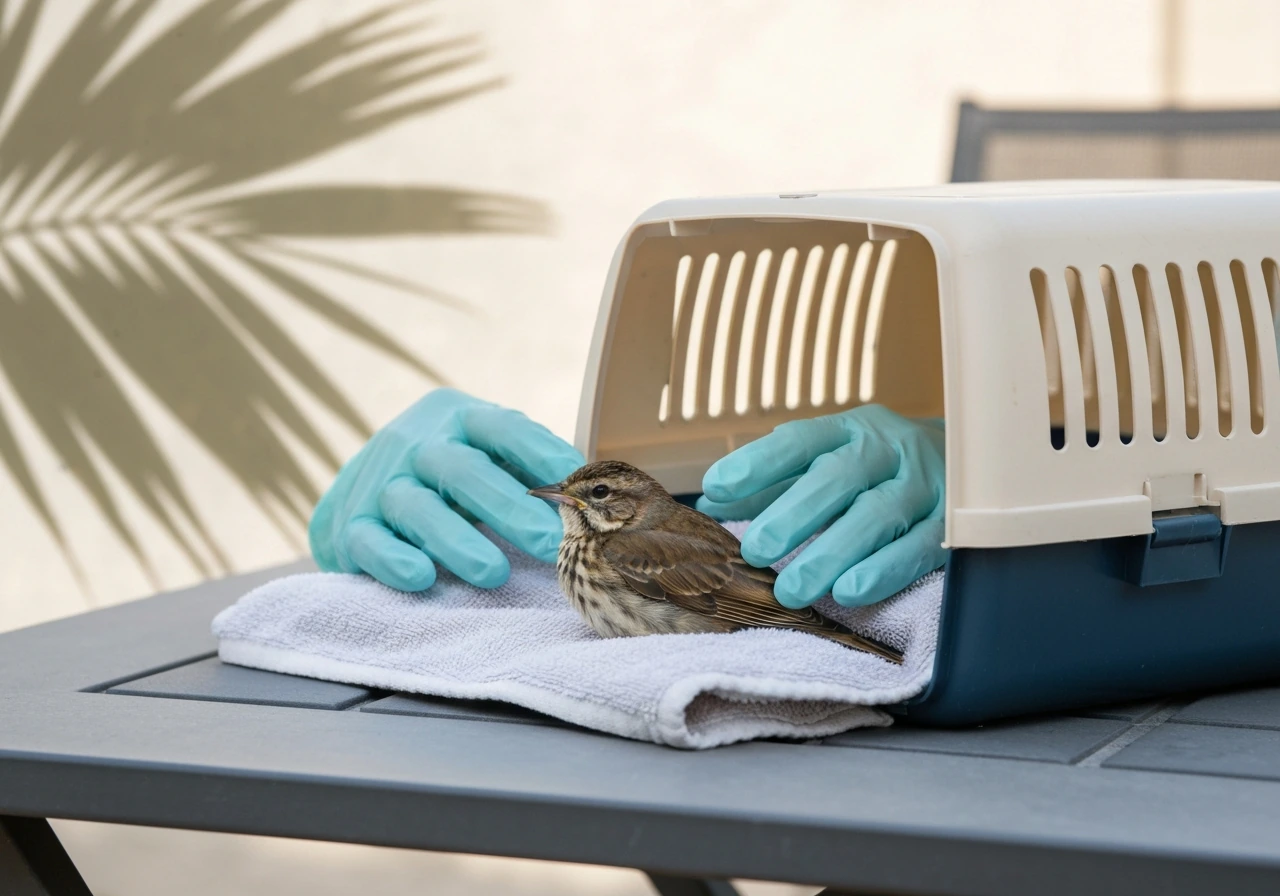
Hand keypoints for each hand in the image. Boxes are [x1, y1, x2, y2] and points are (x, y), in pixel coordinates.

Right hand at [309, 388, 583, 591]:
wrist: (364, 495)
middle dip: (510, 507)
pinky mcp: (350, 526)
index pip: (503, 429)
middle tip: (551, 541)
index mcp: (458, 419)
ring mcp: (380, 483)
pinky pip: (370, 542)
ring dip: (458, 541)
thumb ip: (528, 465)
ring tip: (495, 575)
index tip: (575, 481)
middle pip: (463, 470)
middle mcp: (417, 443)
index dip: (539, 452)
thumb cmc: (450, 479)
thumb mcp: (488, 455)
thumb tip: (588, 489)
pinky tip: (422, 577)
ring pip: (416, 507)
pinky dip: (394, 560)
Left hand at [696, 405, 945, 607]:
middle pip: (838, 477)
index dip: (758, 462)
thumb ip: (774, 482)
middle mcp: (888, 449)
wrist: (971, 462)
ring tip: (791, 590)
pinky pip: (919, 547)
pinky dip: (884, 571)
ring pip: (877, 515)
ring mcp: (924, 484)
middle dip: (792, 516)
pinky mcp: (953, 523)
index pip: (800, 440)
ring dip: (831, 554)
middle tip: (754, 552)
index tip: (717, 487)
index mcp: (849, 430)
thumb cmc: (877, 470)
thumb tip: (710, 500)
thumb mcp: (828, 462)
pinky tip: (850, 592)